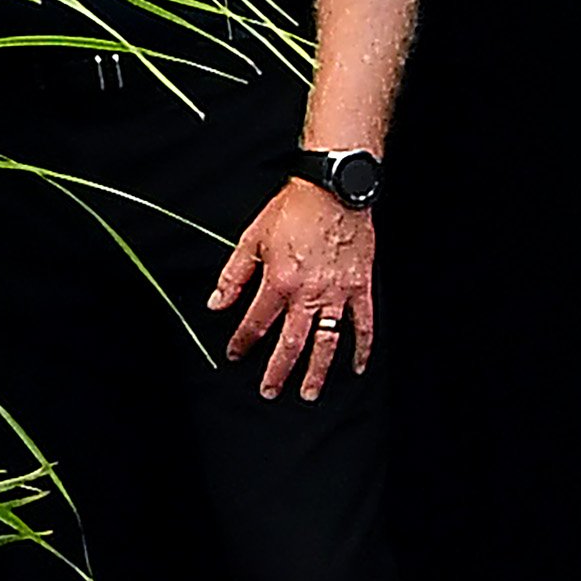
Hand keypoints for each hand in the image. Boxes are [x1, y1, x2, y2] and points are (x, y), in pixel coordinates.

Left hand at [211, 180, 377, 399]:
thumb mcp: (252, 238)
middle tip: (270, 391)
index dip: (242, 342)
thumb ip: (234, 275)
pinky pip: (364, 323)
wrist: (336, 188)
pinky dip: (362, 346)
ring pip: (327, 341)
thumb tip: (216, 303)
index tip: (235, 354)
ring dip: (317, 370)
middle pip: (291, 343)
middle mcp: (309, 293)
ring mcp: (338, 292)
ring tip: (309, 392)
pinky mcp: (361, 286)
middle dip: (278, 371)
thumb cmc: (295, 208)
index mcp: (279, 281)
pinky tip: (357, 365)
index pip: (256, 323)